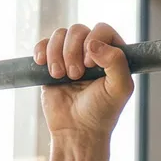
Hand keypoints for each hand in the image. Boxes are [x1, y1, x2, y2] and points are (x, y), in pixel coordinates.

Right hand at [34, 22, 133, 145]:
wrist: (76, 131)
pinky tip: (43, 65)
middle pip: (78, 30)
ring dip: (57, 53)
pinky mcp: (52, 62)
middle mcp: (92, 52)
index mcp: (113, 55)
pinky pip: (44, 43)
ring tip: (60, 76)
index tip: (89, 64)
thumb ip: (117, 63)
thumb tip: (93, 44)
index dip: (94, 41)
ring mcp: (71, 56)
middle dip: (72, 51)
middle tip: (75, 75)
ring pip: (60, 34)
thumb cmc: (101, 112)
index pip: (103, 29)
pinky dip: (41, 51)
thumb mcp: (119, 89)